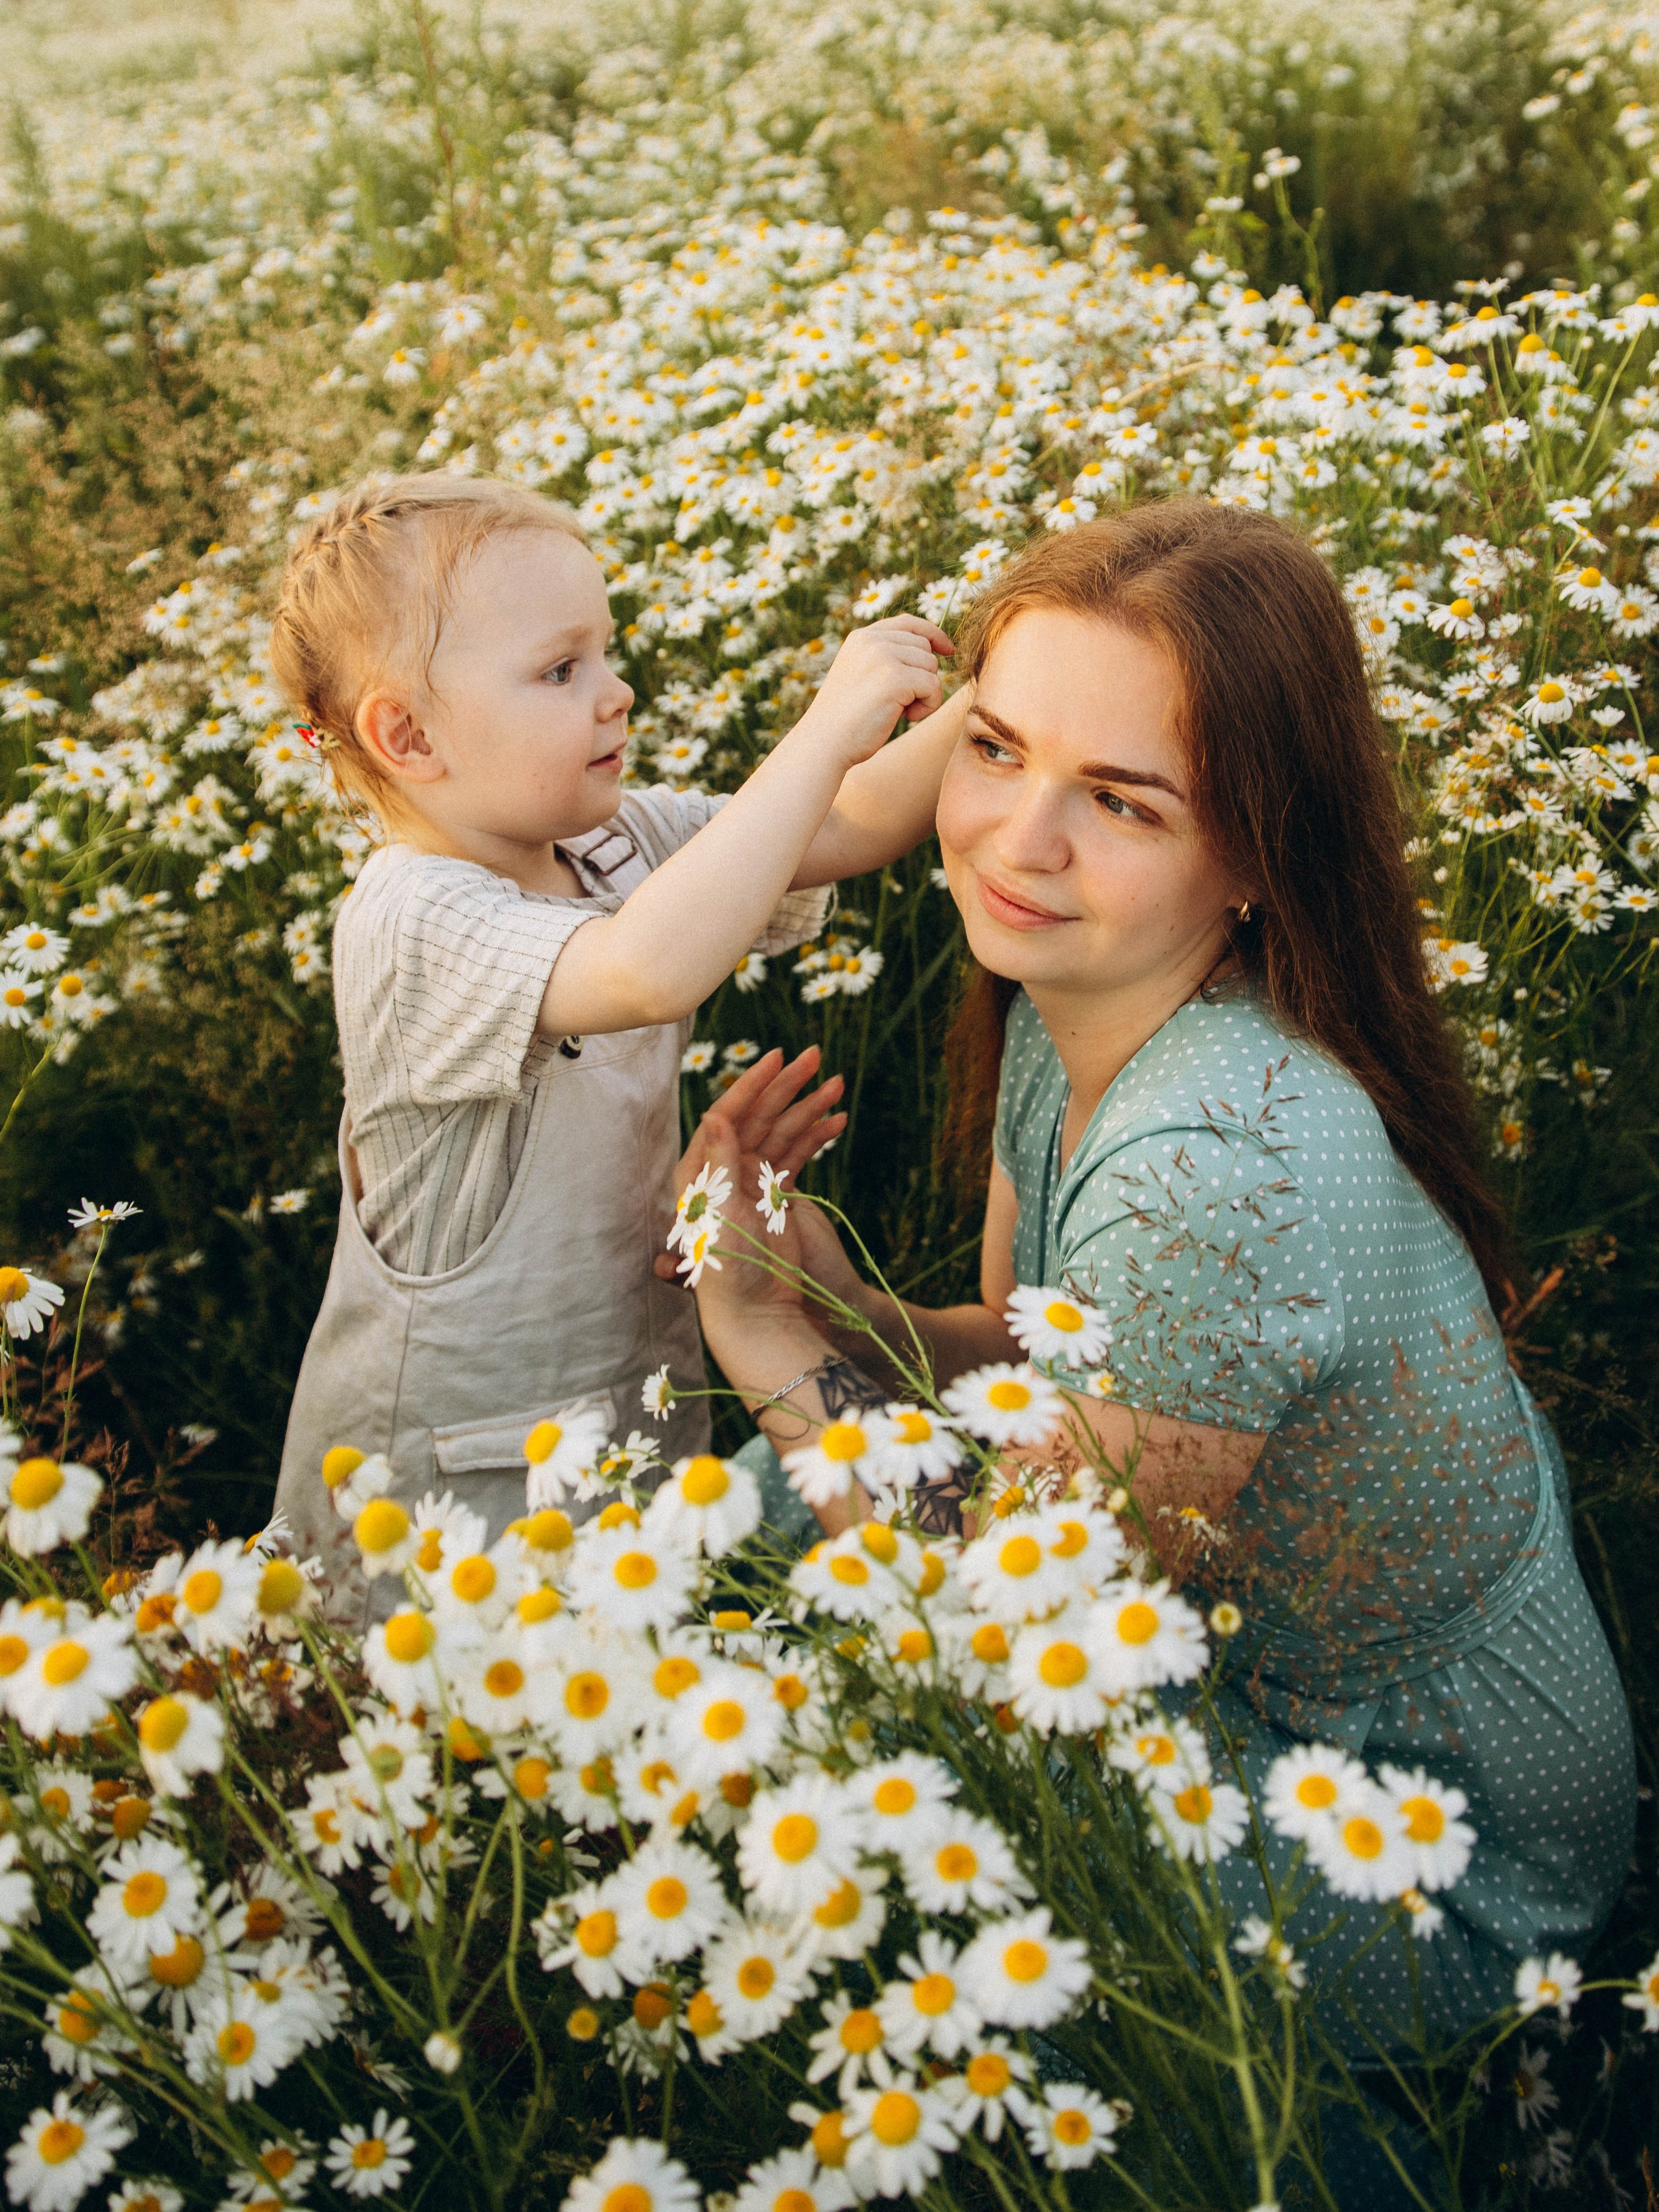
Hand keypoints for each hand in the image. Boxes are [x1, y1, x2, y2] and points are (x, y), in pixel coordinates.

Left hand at [654, 1043, 843, 1290]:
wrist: (756, 1312)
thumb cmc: (728, 1269)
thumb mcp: (723, 1212)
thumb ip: (721, 1162)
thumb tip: (715, 1113)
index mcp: (702, 1170)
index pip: (727, 1115)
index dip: (751, 1085)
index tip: (776, 1059)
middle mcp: (725, 1169)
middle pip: (757, 1116)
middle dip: (787, 1085)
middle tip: (814, 1055)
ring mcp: (752, 1181)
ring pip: (782, 1132)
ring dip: (809, 1107)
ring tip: (837, 1083)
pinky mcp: (776, 1195)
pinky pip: (797, 1155)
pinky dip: (817, 1136)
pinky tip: (838, 1119)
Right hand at [791, 615, 954, 771]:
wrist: (824, 743)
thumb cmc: (845, 720)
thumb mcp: (860, 676)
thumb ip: (886, 659)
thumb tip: (931, 654)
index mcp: (861, 638)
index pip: (908, 623)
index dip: (933, 634)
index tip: (948, 650)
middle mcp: (872, 640)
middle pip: (925, 648)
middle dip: (922, 677)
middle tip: (899, 703)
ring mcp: (883, 657)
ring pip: (931, 667)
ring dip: (924, 694)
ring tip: (898, 711)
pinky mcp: (895, 678)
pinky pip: (933, 686)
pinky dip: (927, 706)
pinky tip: (904, 718)